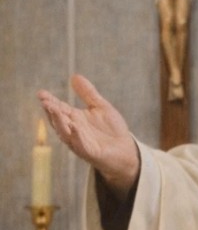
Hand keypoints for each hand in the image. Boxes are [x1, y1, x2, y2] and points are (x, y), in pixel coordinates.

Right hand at [38, 75, 139, 194]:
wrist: (126, 150)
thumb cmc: (112, 130)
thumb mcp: (100, 107)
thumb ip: (88, 93)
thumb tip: (74, 76)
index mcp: (75, 119)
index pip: (59, 108)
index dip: (50, 101)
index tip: (41, 93)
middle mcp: (74, 130)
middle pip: (59, 121)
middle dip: (52, 111)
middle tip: (45, 101)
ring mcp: (80, 142)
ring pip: (66, 134)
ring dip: (59, 123)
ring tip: (54, 110)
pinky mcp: (90, 153)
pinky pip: (81, 146)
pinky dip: (77, 137)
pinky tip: (75, 127)